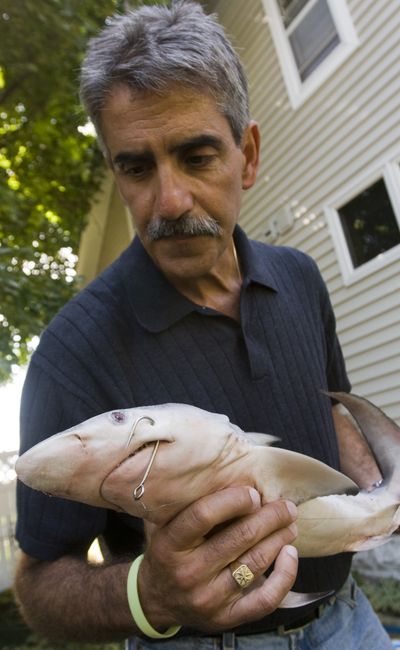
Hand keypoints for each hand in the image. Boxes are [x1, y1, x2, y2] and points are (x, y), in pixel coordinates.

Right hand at [138, 486, 297, 631]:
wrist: (154, 600)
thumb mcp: (163, 525)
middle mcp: (188, 573)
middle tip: (286, 505)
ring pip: (254, 564)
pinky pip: (265, 600)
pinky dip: (284, 576)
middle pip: (238, 538)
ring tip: (290, 523)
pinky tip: (290, 554)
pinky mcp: (227, 618)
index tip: (252, 492)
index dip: (233, 500)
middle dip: (269, 517)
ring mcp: (208, 599)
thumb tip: (222, 469)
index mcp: (170, 545)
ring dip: (279, 539)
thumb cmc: (167, 551)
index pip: (203, 516)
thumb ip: (185, 503)